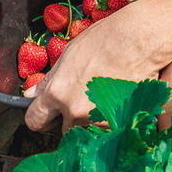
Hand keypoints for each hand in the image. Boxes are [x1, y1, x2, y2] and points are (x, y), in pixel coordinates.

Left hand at [23, 3, 166, 133]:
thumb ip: (49, 80)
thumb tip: (31, 94)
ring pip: (87, 132)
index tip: (47, 115)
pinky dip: (110, 122)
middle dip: (70, 119)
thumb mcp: (69, 54)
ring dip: (91, 122)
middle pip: (63, 130)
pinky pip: (108, 131)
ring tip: (103, 98)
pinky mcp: (120, 124)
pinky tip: (116, 103)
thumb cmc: (105, 40)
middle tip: (84, 99)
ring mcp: (98, 119)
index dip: (40, 117)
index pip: (34, 121)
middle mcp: (75, 111)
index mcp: (58, 93)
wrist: (140, 39)